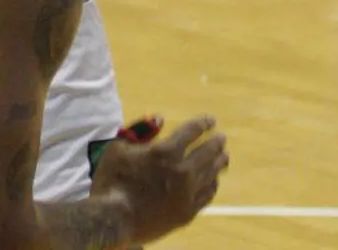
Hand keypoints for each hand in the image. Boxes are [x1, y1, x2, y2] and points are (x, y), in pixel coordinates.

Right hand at [92, 115, 228, 243]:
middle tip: (222, 138)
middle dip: (215, 143)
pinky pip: (206, 195)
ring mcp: (187, 194)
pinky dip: (212, 185)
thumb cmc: (112, 179)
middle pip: (206, 152)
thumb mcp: (118, 147)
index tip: (211, 120)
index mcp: (165, 151)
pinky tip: (213, 181)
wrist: (114, 220)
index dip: (202, 124)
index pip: (191, 132)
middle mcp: (181, 171)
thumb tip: (159, 118)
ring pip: (210, 174)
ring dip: (218, 163)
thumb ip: (140, 131)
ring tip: (224, 157)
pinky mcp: (187, 213)